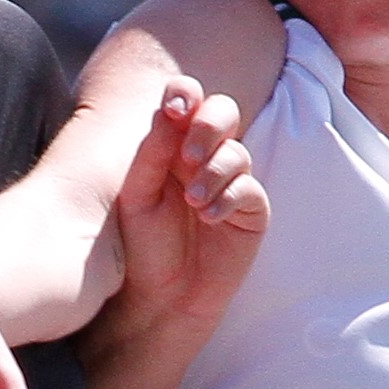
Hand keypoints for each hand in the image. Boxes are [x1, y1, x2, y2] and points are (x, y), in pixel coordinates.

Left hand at [111, 78, 269, 336]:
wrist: (161, 294)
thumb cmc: (145, 243)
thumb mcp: (138, 194)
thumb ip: (154, 152)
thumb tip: (173, 111)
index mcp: (174, 143)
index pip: (189, 99)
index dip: (186, 94)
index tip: (174, 110)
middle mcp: (206, 155)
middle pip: (224, 111)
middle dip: (209, 126)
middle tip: (187, 155)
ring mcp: (232, 181)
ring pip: (237, 152)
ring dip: (214, 172)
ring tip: (192, 202)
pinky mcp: (250, 211)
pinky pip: (249, 190)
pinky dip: (228, 199)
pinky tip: (209, 217)